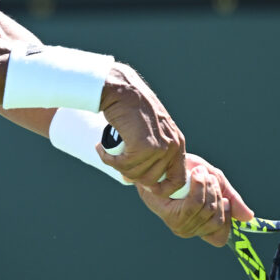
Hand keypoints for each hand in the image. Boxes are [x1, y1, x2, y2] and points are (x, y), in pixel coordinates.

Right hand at [95, 63, 187, 196]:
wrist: (122, 89)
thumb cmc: (132, 108)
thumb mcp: (150, 130)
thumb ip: (149, 151)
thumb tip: (133, 178)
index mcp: (177, 143)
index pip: (177, 180)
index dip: (161, 189)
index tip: (143, 185)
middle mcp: (172, 146)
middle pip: (150, 180)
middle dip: (130, 174)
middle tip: (116, 161)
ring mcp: (159, 147)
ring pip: (135, 174)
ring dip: (117, 165)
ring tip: (107, 151)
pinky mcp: (143, 146)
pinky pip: (123, 165)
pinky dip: (109, 159)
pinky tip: (102, 147)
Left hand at [136, 154, 253, 246]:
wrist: (164, 161)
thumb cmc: (188, 173)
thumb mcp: (216, 183)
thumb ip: (232, 199)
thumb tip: (249, 218)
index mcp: (202, 225)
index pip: (220, 238)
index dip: (226, 217)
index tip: (223, 198)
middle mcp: (191, 230)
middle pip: (217, 219)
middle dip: (216, 193)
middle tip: (207, 177)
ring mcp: (180, 225)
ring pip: (207, 210)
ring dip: (207, 187)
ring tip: (199, 174)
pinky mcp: (171, 216)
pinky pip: (194, 205)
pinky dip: (199, 187)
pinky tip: (194, 175)